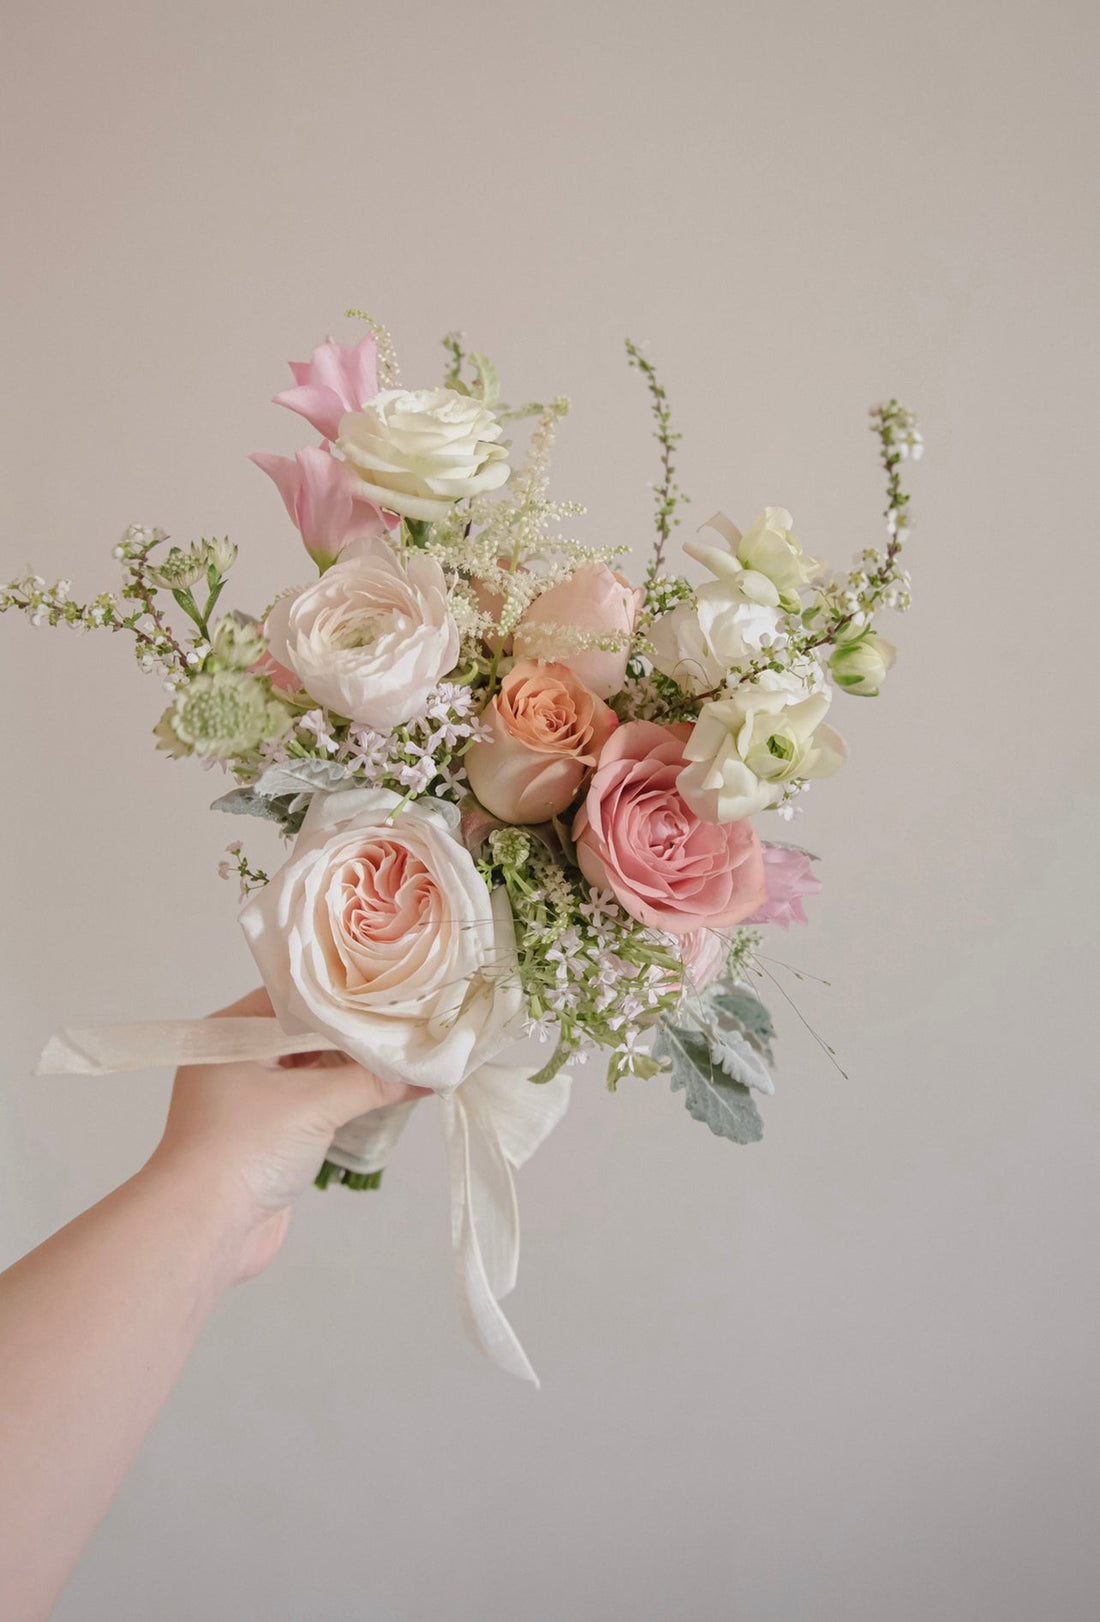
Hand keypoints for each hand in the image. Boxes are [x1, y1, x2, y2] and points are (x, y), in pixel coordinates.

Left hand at [148, 987, 427, 1282]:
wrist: (201, 1230)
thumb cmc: (245, 1149)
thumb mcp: (315, 1104)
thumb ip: (373, 1081)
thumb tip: (431, 1070)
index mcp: (232, 1033)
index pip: (297, 995)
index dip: (345, 994)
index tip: (392, 990)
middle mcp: (236, 1058)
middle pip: (305, 1032)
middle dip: (354, 1034)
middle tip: (407, 1023)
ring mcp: (248, 1099)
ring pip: (309, 1069)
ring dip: (350, 1068)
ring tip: (403, 1054)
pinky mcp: (262, 1134)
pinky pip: (308, 1103)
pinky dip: (340, 1098)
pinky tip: (378, 1094)